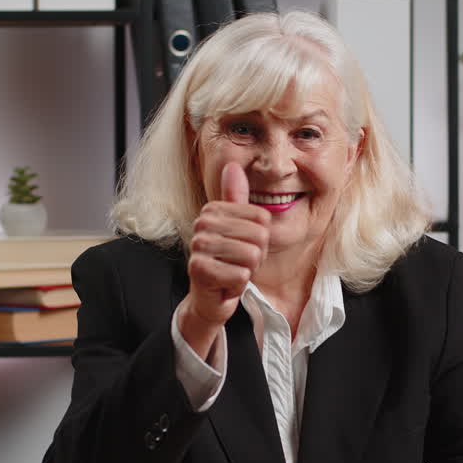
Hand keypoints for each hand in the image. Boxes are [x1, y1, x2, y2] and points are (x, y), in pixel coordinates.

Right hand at [180, 162, 269, 356]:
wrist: (209, 297)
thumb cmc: (226, 261)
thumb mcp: (236, 227)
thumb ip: (235, 197)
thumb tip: (232, 165)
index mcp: (213, 210)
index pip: (262, 218)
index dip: (261, 239)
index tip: (242, 247)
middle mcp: (202, 224)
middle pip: (259, 237)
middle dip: (255, 257)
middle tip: (237, 263)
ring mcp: (199, 246)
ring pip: (251, 257)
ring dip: (246, 272)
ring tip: (231, 272)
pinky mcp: (199, 270)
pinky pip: (241, 276)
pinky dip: (237, 286)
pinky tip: (225, 285)